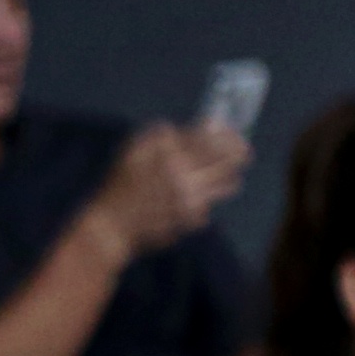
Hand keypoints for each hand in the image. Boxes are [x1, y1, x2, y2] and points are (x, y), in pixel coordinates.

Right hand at [86, 118, 249, 258]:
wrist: (111, 227)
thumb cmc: (118, 186)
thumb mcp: (131, 152)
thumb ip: (158, 137)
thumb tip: (181, 128)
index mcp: (170, 156)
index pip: (210, 138)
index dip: (225, 132)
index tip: (228, 129)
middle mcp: (186, 177)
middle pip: (229, 159)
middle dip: (240, 151)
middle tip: (243, 149)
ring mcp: (192, 200)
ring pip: (229, 183)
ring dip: (231, 174)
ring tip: (230, 172)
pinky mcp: (193, 219)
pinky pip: (212, 203)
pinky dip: (209, 198)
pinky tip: (199, 195)